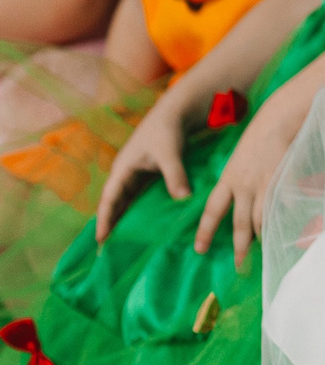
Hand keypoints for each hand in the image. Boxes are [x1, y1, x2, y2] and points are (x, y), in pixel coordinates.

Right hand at [97, 99, 189, 232]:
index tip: (101, 239)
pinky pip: (142, 198)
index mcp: (123, 169)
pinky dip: (141, 212)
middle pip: (116, 204)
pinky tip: (145, 227)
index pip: (110, 199)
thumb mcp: (169, 153)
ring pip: (128, 203)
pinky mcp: (150, 176)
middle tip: (107, 250)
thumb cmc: (167, 131)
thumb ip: (175, 175)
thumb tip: (183, 199)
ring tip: (122, 244)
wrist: (175, 114)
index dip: (105, 219)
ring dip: (125, 220)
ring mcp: (137, 176)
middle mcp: (126, 175)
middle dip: (111, 225)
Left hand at [193, 110, 293, 270]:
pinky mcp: (282, 183)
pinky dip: (285, 220)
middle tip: (240, 266)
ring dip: (264, 237)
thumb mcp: (243, 159)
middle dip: (239, 247)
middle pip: (239, 223)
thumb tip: (247, 201)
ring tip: (267, 252)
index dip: (205, 231)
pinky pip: (282, 208)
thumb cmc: (262, 137)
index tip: (198, 250)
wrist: (277, 119)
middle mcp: (242, 186)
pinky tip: (289, 230)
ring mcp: (263, 185)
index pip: (212, 211)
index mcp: (228, 179)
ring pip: (261, 219)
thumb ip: (243, 180)